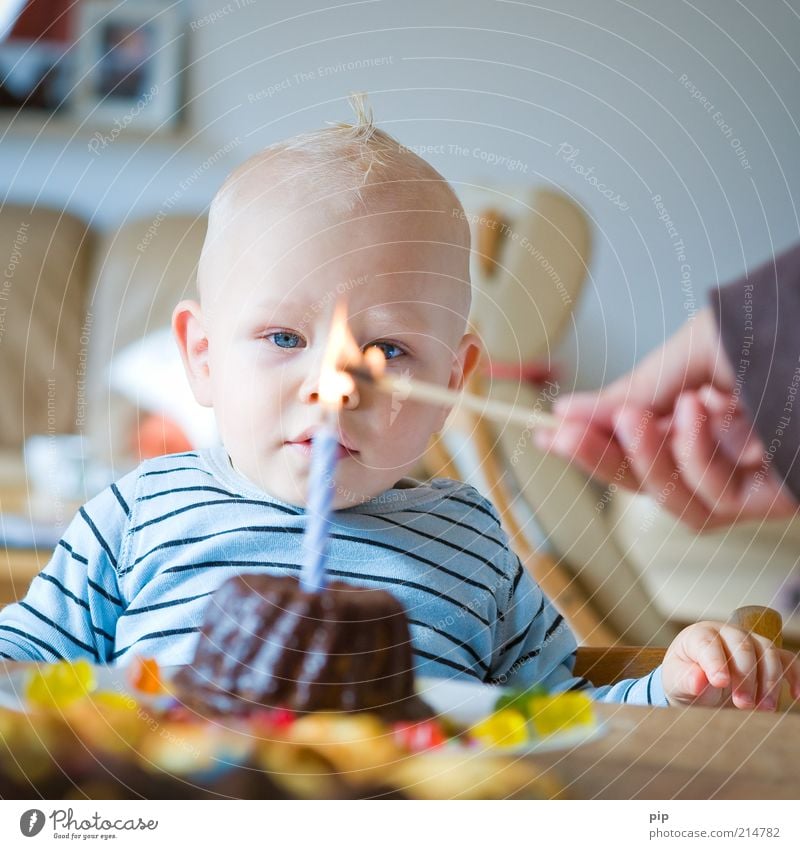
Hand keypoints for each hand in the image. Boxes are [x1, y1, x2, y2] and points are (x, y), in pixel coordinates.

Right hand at [536, 308, 796, 529]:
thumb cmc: (776, 329)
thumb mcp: (687, 353)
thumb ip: (632, 392)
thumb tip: (569, 410)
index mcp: (698, 414)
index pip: (634, 444)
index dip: (588, 444)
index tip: (546, 435)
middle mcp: (722, 450)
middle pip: (647, 481)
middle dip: (601, 460)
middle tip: (563, 436)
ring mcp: (750, 476)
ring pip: (679, 504)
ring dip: (648, 463)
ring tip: (636, 418)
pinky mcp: (776, 496)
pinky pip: (717, 498)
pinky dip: (693, 458)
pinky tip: (693, 416)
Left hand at [661, 621, 799, 709]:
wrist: (697, 681)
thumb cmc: (684, 678)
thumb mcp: (677, 681)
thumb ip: (687, 680)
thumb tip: (699, 679)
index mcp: (699, 635)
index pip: (709, 643)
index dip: (715, 662)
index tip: (719, 682)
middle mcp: (727, 633)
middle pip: (742, 647)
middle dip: (745, 677)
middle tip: (742, 704)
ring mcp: (750, 641)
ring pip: (768, 652)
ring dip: (770, 681)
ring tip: (764, 708)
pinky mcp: (767, 656)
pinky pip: (787, 660)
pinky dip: (794, 675)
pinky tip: (795, 695)